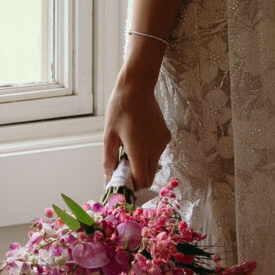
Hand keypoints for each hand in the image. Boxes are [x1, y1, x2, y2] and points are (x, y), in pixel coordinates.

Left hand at [103, 61, 170, 189]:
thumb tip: (108, 180)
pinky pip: (157, 153)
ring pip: (154, 165)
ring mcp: (162, 142)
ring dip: (143, 166)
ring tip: (129, 152)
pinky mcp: (166, 136)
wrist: (137, 87)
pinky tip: (138, 141)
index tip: (122, 185)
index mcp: (139, 149)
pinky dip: (149, 154)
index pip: (142, 181)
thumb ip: (109, 160)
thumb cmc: (120, 109)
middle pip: (149, 177)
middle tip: (123, 171)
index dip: (133, 187)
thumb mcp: (108, 135)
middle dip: (137, 179)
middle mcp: (155, 148)